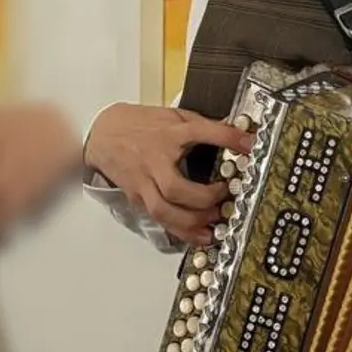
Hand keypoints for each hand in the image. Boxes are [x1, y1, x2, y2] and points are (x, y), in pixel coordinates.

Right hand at [83, 103, 251, 245]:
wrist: (102, 134)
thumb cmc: (140, 124)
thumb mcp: (175, 116)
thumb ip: (204, 126)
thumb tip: (238, 133)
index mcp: (168, 134)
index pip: (200, 132)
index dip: (226, 138)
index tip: (249, 144)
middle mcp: (154, 161)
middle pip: (175, 188)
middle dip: (204, 198)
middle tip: (225, 195)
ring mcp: (143, 183)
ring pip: (164, 211)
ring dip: (193, 222)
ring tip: (215, 221)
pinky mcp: (137, 197)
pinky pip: (159, 219)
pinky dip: (180, 230)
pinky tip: (199, 235)